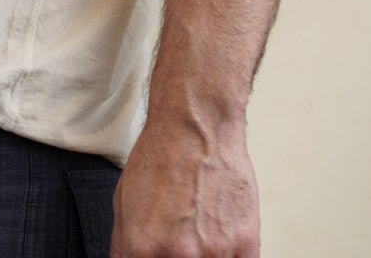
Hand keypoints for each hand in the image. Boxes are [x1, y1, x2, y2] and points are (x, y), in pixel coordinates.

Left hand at [109, 117, 260, 256]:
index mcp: (141, 246)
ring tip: (200, 229)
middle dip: (177, 254)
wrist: (194, 126)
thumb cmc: (160, 156)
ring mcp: (214, 252)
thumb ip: (126, 245)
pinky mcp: (245, 245)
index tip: (159, 252)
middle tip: (181, 235)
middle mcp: (178, 255)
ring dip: (207, 253)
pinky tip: (222, 239)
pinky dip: (230, 254)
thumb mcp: (124, 201)